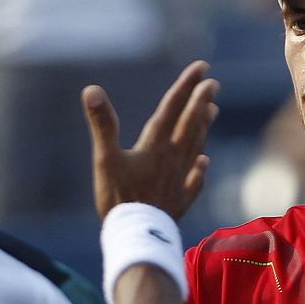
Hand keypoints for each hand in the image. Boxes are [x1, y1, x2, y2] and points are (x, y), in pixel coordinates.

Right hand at [84, 60, 218, 220]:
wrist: (138, 236)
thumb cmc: (118, 198)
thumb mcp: (105, 159)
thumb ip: (102, 124)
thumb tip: (91, 90)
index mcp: (156, 145)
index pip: (173, 108)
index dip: (186, 85)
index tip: (201, 67)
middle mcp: (172, 158)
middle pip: (190, 124)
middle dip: (201, 102)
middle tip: (213, 84)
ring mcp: (178, 180)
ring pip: (195, 147)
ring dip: (203, 127)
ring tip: (212, 111)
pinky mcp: (179, 200)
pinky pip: (194, 180)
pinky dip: (199, 168)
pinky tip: (203, 163)